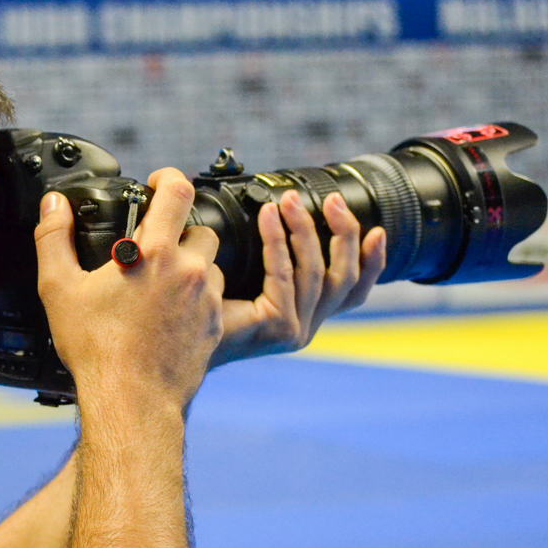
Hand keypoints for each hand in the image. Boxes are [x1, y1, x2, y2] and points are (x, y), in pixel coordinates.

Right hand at [34, 169, 224, 411]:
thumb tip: (53, 205)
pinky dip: (195, 299)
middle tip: (153, 247)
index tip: (158, 183)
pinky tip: (169, 314)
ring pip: (211, 265)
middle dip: (180, 230)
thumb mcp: (59, 288)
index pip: (179, 191)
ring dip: (191, 266)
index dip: (169, 178)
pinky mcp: (215, 327)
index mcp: (155, 253)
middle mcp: (189, 271)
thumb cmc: (96, 348)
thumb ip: (53, 238)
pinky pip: (212, 299)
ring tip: (160, 284)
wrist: (131, 399)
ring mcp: (206, 300)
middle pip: (201, 228)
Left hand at [210, 190, 385, 367]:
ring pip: (317, 272)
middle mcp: (305, 327)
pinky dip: (277, 241)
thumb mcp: (244, 280)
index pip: (352, 292)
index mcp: (303, 317)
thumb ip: (270, 260)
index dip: (372, 262)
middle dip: (345, 235)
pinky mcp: (277, 326)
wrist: (170, 345)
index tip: (377, 230)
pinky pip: (284, 274)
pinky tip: (267, 218)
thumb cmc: (199, 310)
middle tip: (333, 201)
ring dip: (305, 230)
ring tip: (289, 201)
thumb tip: (281, 214)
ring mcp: (294, 330)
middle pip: (345, 279)